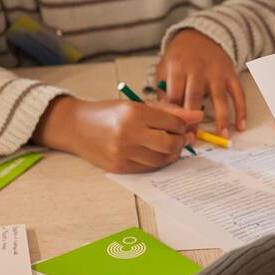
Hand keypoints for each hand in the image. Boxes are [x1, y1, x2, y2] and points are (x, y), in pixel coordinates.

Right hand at [34, 96, 202, 172]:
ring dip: (171, 154)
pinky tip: (154, 153)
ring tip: (167, 146)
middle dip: (180, 142)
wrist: (76, 126)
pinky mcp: (119, 167)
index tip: (181, 125)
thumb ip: (169, 111)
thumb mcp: (138, 105)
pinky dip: (157, 162)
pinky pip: (148, 168)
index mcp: (134, 112)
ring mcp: (122, 152)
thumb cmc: (109, 113)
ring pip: (161, 159)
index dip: (183, 126)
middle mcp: (128, 133)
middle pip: (170, 144)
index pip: (173, 123)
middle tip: (178, 139)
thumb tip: (197, 116)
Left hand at [158, 29, 246, 137]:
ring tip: (223, 136)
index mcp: (177, 68)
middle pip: (194, 98)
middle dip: (194, 121)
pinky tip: (241, 126)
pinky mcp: (230, 74)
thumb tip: (164, 117)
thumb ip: (163, 91)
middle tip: (194, 140)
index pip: (175, 97)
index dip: (174, 117)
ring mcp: (216, 72)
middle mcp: (197, 69)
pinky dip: (241, 110)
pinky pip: (238, 94)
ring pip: (219, 98)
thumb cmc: (180, 56)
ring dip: (221, 119)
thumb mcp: (164, 68)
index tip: (175, 134)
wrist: (201, 35)